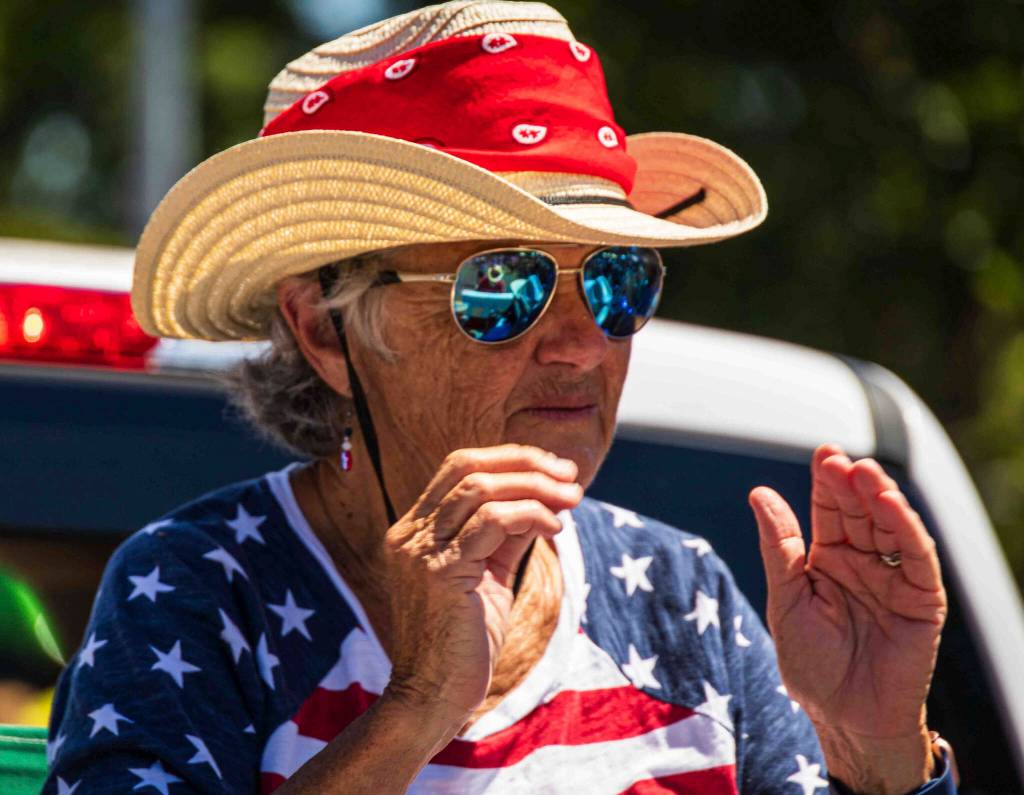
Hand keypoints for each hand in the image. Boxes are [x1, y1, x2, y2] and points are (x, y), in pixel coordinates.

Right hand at [381, 444, 581, 734]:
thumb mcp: (487, 575)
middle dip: (525, 461)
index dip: (509, 458)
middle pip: (467, 466)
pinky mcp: (440, 572)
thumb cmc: (462, 641)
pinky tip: (555, 528)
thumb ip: (506, 535)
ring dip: (535, 486)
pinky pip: (492, 522)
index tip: (554, 469)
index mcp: (415, 530)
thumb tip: (544, 498)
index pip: (459, 467)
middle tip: (569, 475)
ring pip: (480, 487)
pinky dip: (531, 514)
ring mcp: (421, 550)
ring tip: (571, 499)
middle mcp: (411, 533)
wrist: (432, 698)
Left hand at [749, 443, 946, 793]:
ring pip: (890, 526)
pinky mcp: (921, 598)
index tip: (824, 453)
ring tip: (864, 472)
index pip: (831, 511)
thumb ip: (779, 548)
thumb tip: (760, 493)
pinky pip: (915, 557)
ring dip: (879, 497)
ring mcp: (892, 578)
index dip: (828, 482)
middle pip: (860, 512)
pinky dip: (905, 527)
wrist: (845, 718)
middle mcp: (861, 563)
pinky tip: (890, 504)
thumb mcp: (786, 600)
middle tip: (839, 460)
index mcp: (827, 560)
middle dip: (851, 484)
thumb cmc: (811, 664)